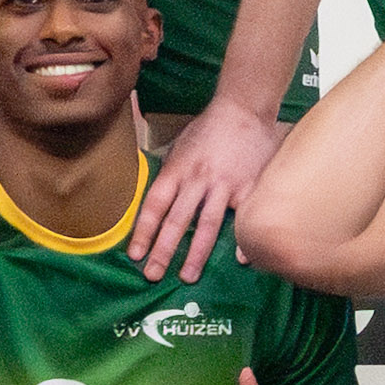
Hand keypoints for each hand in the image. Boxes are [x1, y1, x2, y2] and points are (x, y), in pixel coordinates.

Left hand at [131, 97, 280, 281]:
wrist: (244, 108)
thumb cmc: (209, 128)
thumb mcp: (179, 146)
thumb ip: (170, 173)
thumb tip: (158, 199)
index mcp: (177, 169)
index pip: (154, 205)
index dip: (143, 232)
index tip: (135, 255)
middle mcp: (197, 179)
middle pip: (177, 220)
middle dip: (163, 250)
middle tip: (153, 275)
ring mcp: (224, 184)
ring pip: (207, 224)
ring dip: (196, 253)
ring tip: (187, 276)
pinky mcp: (250, 185)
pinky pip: (245, 215)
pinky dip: (243, 238)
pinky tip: (241, 259)